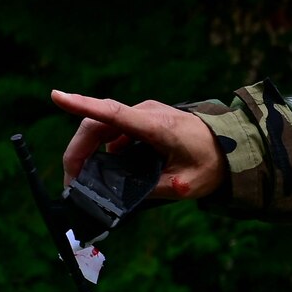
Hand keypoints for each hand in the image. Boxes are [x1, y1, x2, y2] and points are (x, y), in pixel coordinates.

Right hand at [52, 90, 223, 199]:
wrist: (235, 147)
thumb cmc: (213, 164)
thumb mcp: (185, 185)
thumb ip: (152, 190)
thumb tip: (121, 196)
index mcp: (158, 126)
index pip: (113, 113)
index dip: (82, 105)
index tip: (56, 96)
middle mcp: (148, 114)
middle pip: (99, 124)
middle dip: (78, 151)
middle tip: (71, 180)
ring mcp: (147, 115)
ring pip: (105, 128)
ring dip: (90, 151)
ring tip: (84, 180)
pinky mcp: (147, 121)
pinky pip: (118, 132)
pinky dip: (106, 149)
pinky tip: (107, 171)